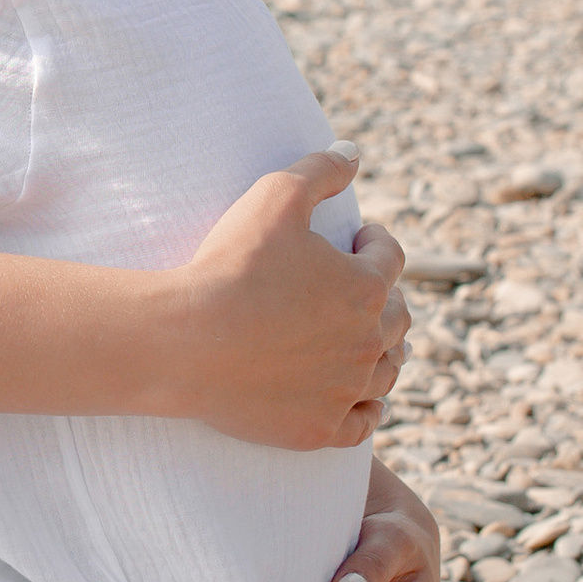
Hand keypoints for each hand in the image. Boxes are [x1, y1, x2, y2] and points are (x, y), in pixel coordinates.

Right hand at [179, 154, 409, 449]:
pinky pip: (364, 422)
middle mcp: (368, 343)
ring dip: (384, 352)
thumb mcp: (273, 197)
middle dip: (386, 299)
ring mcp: (345, 390)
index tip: (361, 239)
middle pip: (398, 319)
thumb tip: (354, 152)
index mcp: (366, 288)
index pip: (390, 258)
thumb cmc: (227, 266)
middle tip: (366, 292)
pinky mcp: (319, 429)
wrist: (183, 343)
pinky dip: (369, 408)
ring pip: (387, 372)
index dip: (376, 243)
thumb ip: (319, 170)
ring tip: (369, 342)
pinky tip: (366, 399)